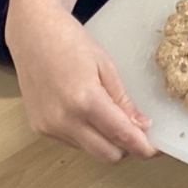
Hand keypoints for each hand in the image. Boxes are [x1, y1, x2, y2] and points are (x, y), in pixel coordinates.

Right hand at [6, 3, 155, 162]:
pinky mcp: (38, 128)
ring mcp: (49, 126)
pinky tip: (82, 111)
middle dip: (125, 148)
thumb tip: (142, 126)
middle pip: (106, 155)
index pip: (121, 137)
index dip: (142, 147)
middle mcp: (64, 119)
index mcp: (85, 100)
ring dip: (103, 141)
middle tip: (134, 130)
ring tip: (104, 113)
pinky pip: (72, 142)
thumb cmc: (69, 40)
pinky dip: (84, 134)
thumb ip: (123, 101)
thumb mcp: (105, 66)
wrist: (32, 32)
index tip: (155, 149)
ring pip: (89, 150)